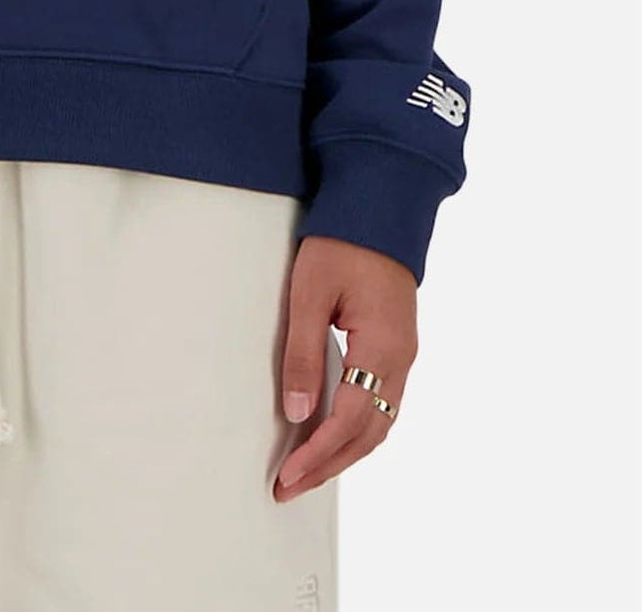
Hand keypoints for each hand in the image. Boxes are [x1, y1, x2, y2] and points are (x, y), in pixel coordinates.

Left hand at [274, 234, 417, 501]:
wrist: (378, 206)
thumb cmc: (341, 242)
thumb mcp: (309, 293)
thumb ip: (304, 354)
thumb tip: (299, 413)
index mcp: (383, 347)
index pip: (352, 421)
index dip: (319, 454)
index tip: (289, 476)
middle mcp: (401, 358)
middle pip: (370, 433)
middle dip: (330, 465)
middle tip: (290, 487)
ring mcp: (403, 353)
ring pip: (379, 422)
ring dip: (344, 451)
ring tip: (305, 470)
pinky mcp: (395, 344)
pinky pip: (381, 401)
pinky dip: (356, 427)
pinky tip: (330, 433)